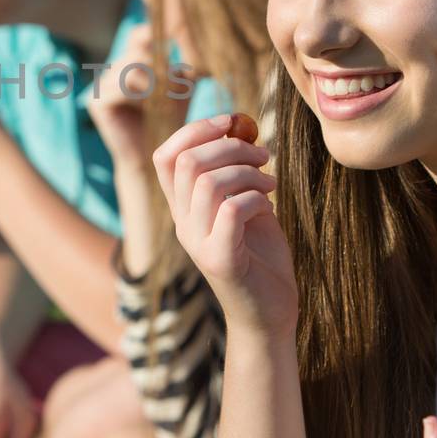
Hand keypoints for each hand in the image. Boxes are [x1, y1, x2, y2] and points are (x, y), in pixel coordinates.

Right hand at [87, 23, 184, 169]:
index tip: (175, 48)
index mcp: (133, 62)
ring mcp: (102, 84)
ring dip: (153, 85)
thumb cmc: (171, 121)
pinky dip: (138, 98)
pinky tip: (148, 111)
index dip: (155, 35)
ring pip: (130, 69)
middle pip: (138, 52)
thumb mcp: (182, 88)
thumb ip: (183, 66)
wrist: (156, 158)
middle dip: (161, 70)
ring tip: (164, 103)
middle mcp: (114, 69)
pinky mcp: (96, 102)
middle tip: (176, 91)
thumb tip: (197, 42)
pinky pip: (119, 88)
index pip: (140, 34)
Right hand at [152, 114, 290, 337]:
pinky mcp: (220, 261)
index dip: (194, 130)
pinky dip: (255, 199)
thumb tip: (240, 126)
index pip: (165, 157)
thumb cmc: (261, 258)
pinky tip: (270, 208)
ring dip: (247, 172)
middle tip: (263, 155)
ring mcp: (198, 244)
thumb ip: (238, 173)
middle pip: (187, 163)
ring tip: (270, 183)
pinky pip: (231, 211)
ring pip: (208, 183)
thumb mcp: (247, 206)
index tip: (230, 121)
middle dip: (230, 146)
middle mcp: (182, 224)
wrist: (270, 316)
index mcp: (183, 209)